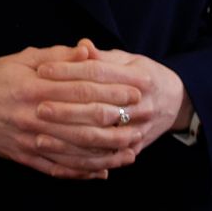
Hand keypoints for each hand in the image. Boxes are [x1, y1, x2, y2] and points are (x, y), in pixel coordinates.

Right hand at [0, 44, 144, 179]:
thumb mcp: (22, 59)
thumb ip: (57, 57)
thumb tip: (87, 52)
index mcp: (35, 87)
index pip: (81, 90)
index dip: (112, 91)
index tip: (135, 91)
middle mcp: (35, 116)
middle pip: (84, 122)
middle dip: (117, 123)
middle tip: (142, 121)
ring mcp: (31, 140)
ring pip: (76, 151)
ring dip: (107, 153)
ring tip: (131, 151)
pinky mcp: (25, 157)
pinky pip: (58, 168)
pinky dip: (82, 173)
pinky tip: (102, 173)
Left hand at [32, 39, 189, 167]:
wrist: (174, 102)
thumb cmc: (142, 75)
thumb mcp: (127, 59)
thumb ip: (102, 56)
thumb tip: (82, 45)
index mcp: (139, 78)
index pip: (97, 73)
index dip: (68, 70)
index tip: (41, 70)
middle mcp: (141, 106)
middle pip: (98, 109)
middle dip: (65, 110)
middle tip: (37, 108)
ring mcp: (139, 130)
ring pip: (100, 139)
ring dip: (69, 141)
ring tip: (39, 139)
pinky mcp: (134, 149)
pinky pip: (104, 160)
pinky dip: (81, 164)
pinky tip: (56, 163)